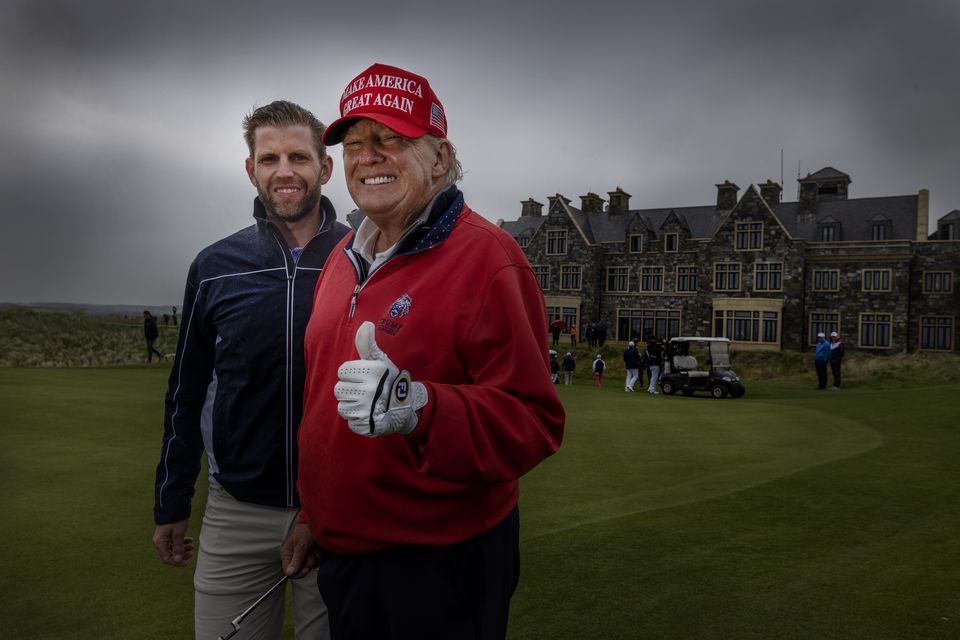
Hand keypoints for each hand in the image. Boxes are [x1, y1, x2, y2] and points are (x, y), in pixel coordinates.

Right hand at [152, 519, 194, 565]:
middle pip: (170, 554)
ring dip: (183, 548)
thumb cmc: (175, 519)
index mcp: (159, 543)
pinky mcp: (167, 534)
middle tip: (192, 552)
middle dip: (181, 554)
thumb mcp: (178, 534)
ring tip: (192, 545)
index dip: (176, 562)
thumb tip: (178, 560)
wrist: (173, 505)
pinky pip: (174, 542)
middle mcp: (159, 541)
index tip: (186, 562)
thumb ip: (178, 547)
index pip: (167, 558)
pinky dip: (182, 542)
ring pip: (173, 548)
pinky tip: (190, 540)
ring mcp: (163, 538)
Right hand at [281, 523, 317, 578]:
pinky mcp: (311, 555)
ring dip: (313, 559)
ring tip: (314, 549)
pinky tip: (317, 550)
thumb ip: (296, 560)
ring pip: (308, 567)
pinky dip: (317, 558)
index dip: (297, 573)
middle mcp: (293, 556)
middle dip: (307, 564)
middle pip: (299, 570)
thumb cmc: (307, 531)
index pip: (288, 571)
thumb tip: (289, 574)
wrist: (319, 522)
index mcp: (287, 554)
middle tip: (311, 554)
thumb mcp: (301, 546)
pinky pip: (314, 563)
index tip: (306, 569)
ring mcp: (303, 556)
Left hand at [334, 321, 427, 436]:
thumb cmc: (389, 381)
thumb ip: (368, 344)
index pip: (343, 371)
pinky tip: (368, 414)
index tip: (364, 378)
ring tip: (366, 404)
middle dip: (350, 390)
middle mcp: (369, 390)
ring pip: (342, 406)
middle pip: (339, 389)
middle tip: (366, 392)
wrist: (405, 408)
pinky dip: (357, 419)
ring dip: (352, 406)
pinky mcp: (365, 425)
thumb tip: (366, 324)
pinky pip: (349, 421)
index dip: (351, 374)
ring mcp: (367, 409)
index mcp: (372, 372)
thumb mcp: (380, 360)